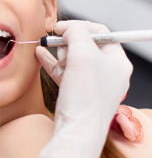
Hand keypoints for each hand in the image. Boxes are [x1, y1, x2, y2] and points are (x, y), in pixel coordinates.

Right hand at [31, 20, 132, 157]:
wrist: (77, 131)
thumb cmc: (86, 97)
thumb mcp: (83, 55)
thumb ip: (76, 34)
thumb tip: (68, 28)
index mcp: (117, 62)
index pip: (101, 33)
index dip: (80, 26)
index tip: (62, 27)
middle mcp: (107, 72)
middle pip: (85, 45)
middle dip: (68, 41)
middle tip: (55, 41)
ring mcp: (91, 83)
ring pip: (72, 58)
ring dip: (58, 52)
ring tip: (47, 49)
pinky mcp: (76, 93)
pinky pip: (63, 71)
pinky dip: (52, 62)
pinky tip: (40, 53)